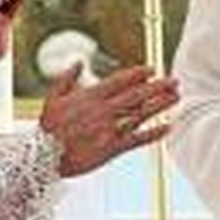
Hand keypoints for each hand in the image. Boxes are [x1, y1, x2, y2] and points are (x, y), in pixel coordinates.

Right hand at [39, 63, 178, 176]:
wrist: (43, 158)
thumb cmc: (48, 128)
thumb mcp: (53, 98)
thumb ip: (67, 78)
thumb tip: (78, 61)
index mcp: (90, 97)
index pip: (120, 81)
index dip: (138, 74)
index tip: (152, 70)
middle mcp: (104, 111)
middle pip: (137, 95)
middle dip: (158, 87)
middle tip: (175, 80)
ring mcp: (110, 129)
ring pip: (141, 114)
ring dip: (161, 105)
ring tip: (176, 97)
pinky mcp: (113, 148)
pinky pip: (138, 139)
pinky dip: (154, 133)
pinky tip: (168, 127)